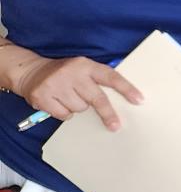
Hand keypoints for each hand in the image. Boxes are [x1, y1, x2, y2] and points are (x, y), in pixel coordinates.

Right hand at [18, 55, 143, 129]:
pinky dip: (65, 114)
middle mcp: (71, 73)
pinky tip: (59, 103)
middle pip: (97, 98)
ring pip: (80, 108)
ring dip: (79, 108)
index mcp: (85, 65)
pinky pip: (64, 115)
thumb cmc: (65, 73)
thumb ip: (99, 78)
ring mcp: (55, 85)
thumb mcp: (82, 68)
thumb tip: (123, 100)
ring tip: (70, 98)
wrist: (30, 71)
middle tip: (116, 126)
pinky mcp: (42, 97)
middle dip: (107, 113)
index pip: (110, 77)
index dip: (126, 88)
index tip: (139, 100)